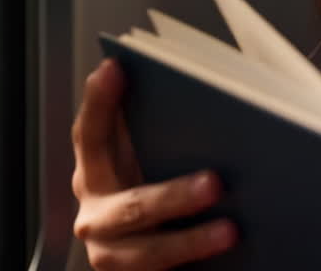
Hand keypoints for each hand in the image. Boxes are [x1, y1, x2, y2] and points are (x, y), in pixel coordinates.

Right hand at [71, 59, 236, 269]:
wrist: (151, 260)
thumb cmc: (156, 201)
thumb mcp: (149, 163)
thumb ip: (160, 135)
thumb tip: (209, 91)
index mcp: (95, 177)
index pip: (90, 136)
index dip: (98, 102)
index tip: (115, 69)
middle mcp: (97, 216)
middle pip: (132, 206)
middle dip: (174, 196)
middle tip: (215, 182)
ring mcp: (112, 256)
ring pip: (150, 253)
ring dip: (192, 242)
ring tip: (230, 230)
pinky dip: (196, 264)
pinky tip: (229, 254)